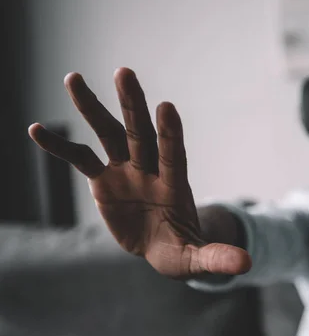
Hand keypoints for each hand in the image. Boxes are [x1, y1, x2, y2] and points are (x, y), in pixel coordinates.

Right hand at [29, 68, 250, 278]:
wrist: (161, 245)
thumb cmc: (181, 250)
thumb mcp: (196, 259)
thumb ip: (216, 258)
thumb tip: (246, 264)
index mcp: (174, 185)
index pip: (174, 156)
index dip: (170, 134)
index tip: (166, 107)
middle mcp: (150, 170)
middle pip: (141, 134)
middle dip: (133, 105)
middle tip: (125, 71)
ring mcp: (126, 171)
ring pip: (109, 134)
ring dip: (92, 108)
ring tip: (73, 78)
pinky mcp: (104, 180)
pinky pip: (79, 158)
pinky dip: (60, 146)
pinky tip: (35, 129)